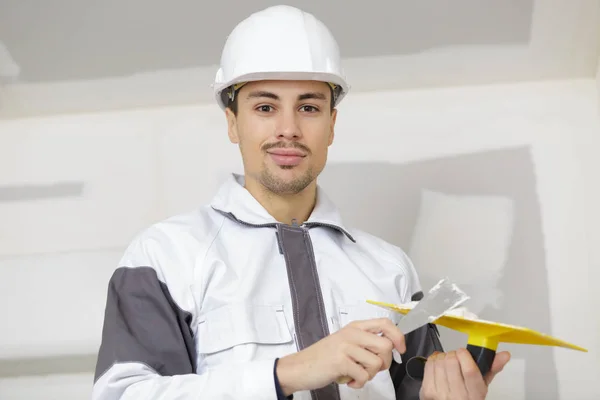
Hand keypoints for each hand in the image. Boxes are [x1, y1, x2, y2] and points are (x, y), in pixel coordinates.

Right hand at [276, 318, 405, 394]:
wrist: (299, 367)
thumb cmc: (323, 357)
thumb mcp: (345, 342)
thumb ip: (365, 341)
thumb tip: (390, 346)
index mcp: (354, 327)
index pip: (385, 323)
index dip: (398, 336)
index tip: (401, 349)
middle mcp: (351, 334)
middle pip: (386, 346)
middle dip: (384, 363)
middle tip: (371, 369)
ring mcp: (345, 346)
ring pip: (376, 363)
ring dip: (369, 375)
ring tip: (356, 374)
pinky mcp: (341, 361)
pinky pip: (364, 376)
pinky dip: (359, 383)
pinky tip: (349, 380)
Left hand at [419, 349, 510, 399]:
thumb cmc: (467, 396)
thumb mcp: (482, 385)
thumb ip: (492, 368)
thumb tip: (505, 354)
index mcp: (475, 395)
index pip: (470, 371)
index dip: (464, 356)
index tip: (463, 352)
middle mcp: (457, 396)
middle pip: (451, 363)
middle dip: (453, 354)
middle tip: (456, 358)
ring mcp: (440, 394)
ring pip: (439, 362)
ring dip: (443, 357)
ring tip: (448, 363)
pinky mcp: (427, 391)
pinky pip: (429, 365)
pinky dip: (434, 360)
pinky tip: (439, 366)